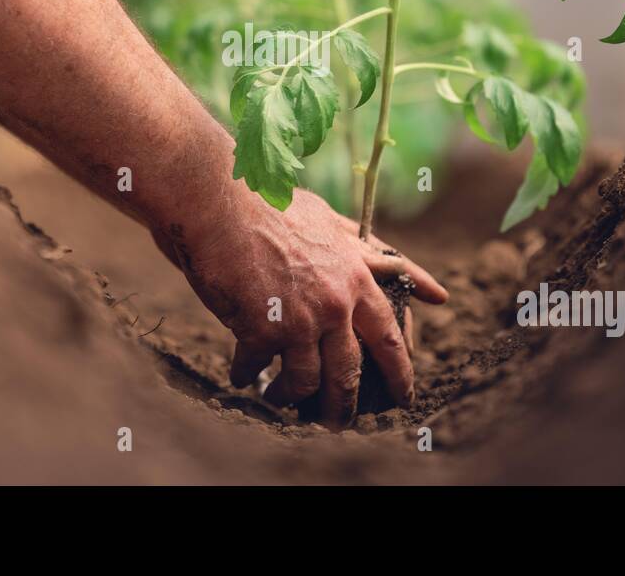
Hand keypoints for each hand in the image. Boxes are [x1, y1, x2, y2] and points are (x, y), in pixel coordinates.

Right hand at [154, 187, 447, 426]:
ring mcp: (301, 318)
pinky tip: (241, 376)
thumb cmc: (269, 203)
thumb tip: (403, 269)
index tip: (405, 392)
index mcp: (356, 274)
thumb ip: (361, 247)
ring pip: (307, 381)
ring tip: (280, 402)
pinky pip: (258, 368)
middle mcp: (336, 301)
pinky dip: (248, 375)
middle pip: (352, 371)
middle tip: (343, 424)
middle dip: (347, 404)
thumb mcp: (327, 218)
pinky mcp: (263, 330)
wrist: (219, 200)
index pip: (391, 330)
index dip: (401, 366)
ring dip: (291, 397)